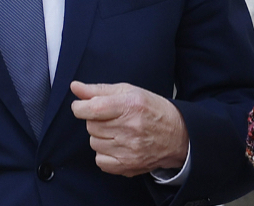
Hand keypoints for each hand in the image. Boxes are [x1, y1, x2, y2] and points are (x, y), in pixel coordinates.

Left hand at [70, 81, 189, 176]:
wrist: (178, 136)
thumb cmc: (154, 110)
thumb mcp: (130, 92)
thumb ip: (99, 90)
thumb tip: (75, 87)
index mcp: (130, 106)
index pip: (93, 109)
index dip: (80, 107)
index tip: (80, 106)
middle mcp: (130, 129)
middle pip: (91, 126)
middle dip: (96, 121)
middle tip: (111, 118)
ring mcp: (129, 150)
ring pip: (94, 143)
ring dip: (101, 136)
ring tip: (118, 131)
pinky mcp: (127, 166)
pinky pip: (100, 160)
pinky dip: (104, 153)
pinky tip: (118, 145)